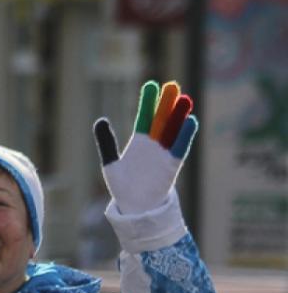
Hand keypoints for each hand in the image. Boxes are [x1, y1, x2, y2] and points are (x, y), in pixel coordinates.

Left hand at [93, 80, 197, 214]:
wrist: (134, 207)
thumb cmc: (122, 186)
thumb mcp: (110, 162)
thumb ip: (106, 142)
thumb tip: (101, 120)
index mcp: (138, 142)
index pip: (145, 117)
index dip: (148, 102)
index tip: (152, 85)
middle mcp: (153, 145)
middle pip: (161, 120)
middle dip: (166, 104)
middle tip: (173, 86)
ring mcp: (163, 154)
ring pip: (172, 131)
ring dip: (179, 116)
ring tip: (185, 99)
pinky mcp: (172, 165)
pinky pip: (180, 148)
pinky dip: (184, 135)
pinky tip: (191, 121)